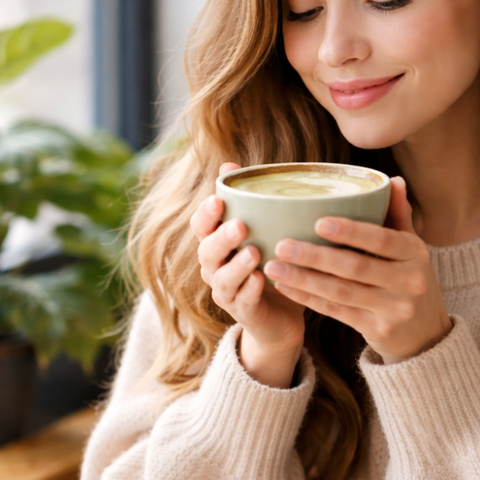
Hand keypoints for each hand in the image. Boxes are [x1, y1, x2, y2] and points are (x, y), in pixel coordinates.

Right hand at [192, 163, 304, 387]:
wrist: (280, 315)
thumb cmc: (267, 264)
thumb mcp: (259, 230)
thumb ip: (245, 201)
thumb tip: (229, 164)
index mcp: (215, 244)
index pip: (200, 226)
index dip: (205, 214)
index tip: (218, 199)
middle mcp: (214, 267)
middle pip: (206, 252)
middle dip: (220, 238)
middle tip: (239, 225)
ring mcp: (226, 292)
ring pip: (222, 279)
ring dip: (236, 266)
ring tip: (253, 253)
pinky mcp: (243, 313)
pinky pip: (242, 302)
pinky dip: (249, 291)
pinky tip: (260, 281)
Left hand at [264, 177, 451, 363]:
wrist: (426, 330)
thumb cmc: (408, 277)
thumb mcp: (411, 247)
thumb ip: (398, 214)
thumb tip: (392, 180)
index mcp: (416, 253)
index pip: (382, 240)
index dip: (351, 232)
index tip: (318, 222)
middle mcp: (410, 282)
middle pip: (356, 267)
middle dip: (315, 256)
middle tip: (282, 245)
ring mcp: (395, 310)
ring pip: (341, 292)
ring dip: (304, 279)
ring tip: (274, 267)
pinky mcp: (378, 330)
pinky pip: (337, 312)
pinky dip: (309, 299)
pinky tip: (286, 287)